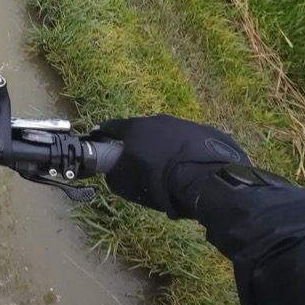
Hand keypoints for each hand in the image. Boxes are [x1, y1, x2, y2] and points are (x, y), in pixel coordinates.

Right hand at [90, 115, 248, 219]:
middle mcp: (158, 120)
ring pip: (166, 135)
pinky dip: (183, 152)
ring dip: (163, 147)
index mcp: (136, 128)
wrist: (205, 181)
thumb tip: (112, 170)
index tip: (99, 139)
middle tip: (138, 160)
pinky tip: (187, 167)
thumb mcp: (126, 184)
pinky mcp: (205, 132)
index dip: (103, 134)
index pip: (112, 127)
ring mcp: (184, 124)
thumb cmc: (159, 181)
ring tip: (167, 168)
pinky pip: (188, 142)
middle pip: (142, 131)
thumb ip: (113, 173)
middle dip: (138, 143)